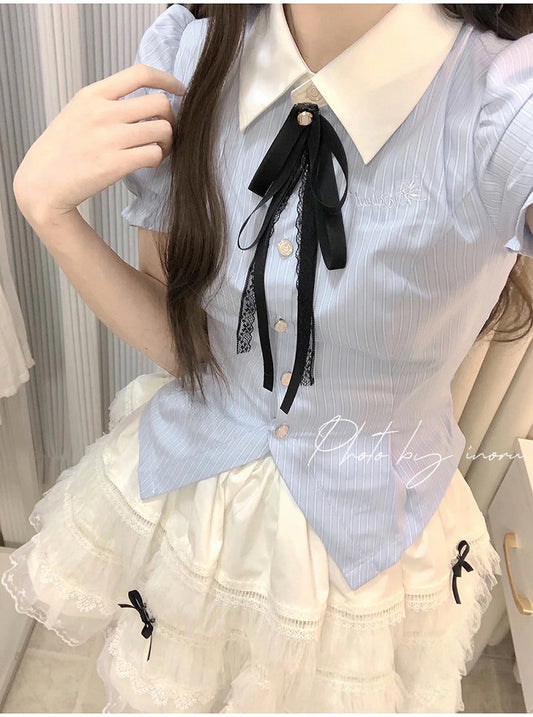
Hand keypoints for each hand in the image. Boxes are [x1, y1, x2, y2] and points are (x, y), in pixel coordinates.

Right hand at [12, 63, 185, 222]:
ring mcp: (109, 138)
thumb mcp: (77, 112)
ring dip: (168, 142)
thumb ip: (106, 102)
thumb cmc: (62, 150)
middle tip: (166, 131)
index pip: (139, 73)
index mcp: (92, 95)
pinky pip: (154, 154)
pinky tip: (148, 163)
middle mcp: (102, 112)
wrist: (43, 183)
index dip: (166, 80)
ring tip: (157, 150)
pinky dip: (158, 159)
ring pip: (163, 130)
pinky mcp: (116, 164)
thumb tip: (144, 100)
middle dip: (171, 118)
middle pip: (159, 103)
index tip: (179, 90)